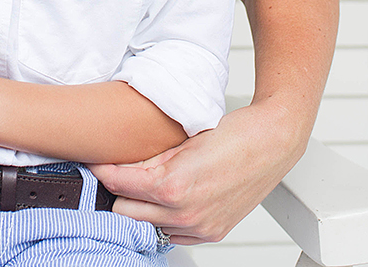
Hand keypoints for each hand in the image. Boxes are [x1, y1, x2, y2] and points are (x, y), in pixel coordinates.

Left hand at [87, 103, 305, 244]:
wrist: (273, 142)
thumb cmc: (234, 134)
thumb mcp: (181, 140)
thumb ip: (148, 157)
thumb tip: (121, 163)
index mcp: (172, 186)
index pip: (118, 184)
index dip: (102, 170)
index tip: (94, 162)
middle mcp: (184, 213)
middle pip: (125, 212)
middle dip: (116, 193)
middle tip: (113, 173)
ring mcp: (199, 227)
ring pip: (147, 225)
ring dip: (139, 207)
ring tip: (141, 184)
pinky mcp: (211, 232)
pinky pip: (172, 233)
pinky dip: (163, 218)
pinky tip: (166, 200)